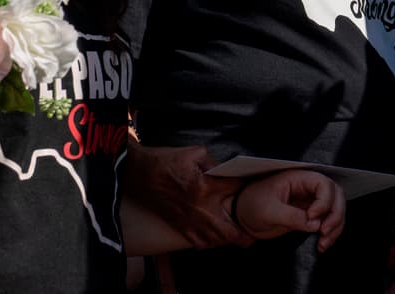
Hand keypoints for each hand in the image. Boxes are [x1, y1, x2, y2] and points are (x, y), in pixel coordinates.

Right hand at [123, 144, 250, 247]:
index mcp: (206, 187)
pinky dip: (211, 243)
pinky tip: (215, 237)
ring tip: (238, 234)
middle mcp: (201, 209)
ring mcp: (190, 222)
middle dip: (245, 232)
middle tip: (254, 230)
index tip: (252, 185)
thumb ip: (214, 162)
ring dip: (229, 238)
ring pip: (217, 241)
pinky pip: (200, 243)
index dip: (246, 186)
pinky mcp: (180, 227)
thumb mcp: (194, 153)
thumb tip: (227, 171)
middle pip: (231, 231)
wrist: (140, 173)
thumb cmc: (166, 161)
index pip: (236, 189)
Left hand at [230, 171, 345, 251]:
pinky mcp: (310, 216)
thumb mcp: (268, 210)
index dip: (323, 201)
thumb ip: (291, 216)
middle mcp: (308, 188)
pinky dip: (330, 234)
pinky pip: (328, 222)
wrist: (243, 216)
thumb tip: (315, 224)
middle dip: (335, 215)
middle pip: (336, 195)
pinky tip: (321, 244)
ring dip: (335, 226)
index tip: (311, 217)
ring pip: (336, 210)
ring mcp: (311, 202)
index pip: (323, 184)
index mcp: (298, 178)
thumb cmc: (252, 205)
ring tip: (323, 242)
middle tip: (324, 232)